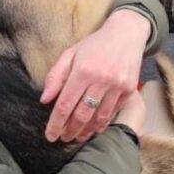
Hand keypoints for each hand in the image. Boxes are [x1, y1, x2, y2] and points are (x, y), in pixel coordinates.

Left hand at [40, 9, 150, 141]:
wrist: (126, 34)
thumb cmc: (94, 44)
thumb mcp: (70, 54)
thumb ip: (55, 76)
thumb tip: (44, 100)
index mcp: (83, 70)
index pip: (65, 104)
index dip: (56, 123)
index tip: (50, 135)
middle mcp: (101, 80)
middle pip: (81, 115)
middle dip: (70, 131)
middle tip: (62, 139)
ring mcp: (117, 86)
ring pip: (99, 118)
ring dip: (86, 131)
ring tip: (76, 137)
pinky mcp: (129, 90)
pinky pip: (112, 112)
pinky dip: (102, 123)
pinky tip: (93, 128)